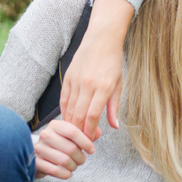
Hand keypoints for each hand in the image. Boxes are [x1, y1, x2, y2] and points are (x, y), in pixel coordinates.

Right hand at [34, 120, 100, 178]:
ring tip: (74, 166)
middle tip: (82, 160)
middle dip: (81, 157)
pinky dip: (65, 174)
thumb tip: (98, 132)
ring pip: (64, 160)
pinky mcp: (35, 162)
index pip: (73, 132)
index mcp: (55, 125)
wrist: (37, 154)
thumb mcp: (71, 136)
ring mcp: (39, 148)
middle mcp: (45, 134)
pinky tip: (68, 173)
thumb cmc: (59, 144)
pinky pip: (55, 171)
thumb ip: (86, 133)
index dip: (86, 142)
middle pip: (71, 148)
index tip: (92, 150)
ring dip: (74, 166)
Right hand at [60, 0, 133, 137]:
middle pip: (79, 114)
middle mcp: (88, 84)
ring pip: (69, 108)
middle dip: (79, 131)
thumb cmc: (113, 62)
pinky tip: (67, 119)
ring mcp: (76, 80)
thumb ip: (114, 106)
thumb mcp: (118, 84)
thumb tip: (114, 126)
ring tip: (74, 134)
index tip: (90, 139)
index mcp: (103, 87)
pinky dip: (64, 111)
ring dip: (70, 123)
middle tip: (81, 141)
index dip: (90, 130)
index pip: (93, 115)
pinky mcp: (67, 77)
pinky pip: (63, 99)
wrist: (101, 40)